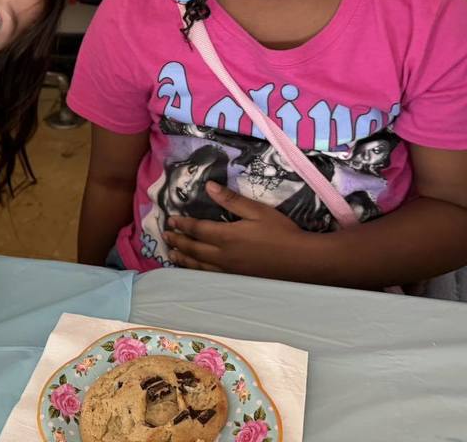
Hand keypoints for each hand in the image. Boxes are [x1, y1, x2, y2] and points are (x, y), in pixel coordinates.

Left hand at [163, 182, 308, 276]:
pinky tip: (194, 270)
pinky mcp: (237, 279)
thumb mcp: (256, 210)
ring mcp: (229, 270)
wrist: (300, 261)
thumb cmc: (281, 232)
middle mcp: (223, 255)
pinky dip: (197, 271)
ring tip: (172, 253)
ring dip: (183, 258)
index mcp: (226, 236)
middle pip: (194, 248)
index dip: (182, 224)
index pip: (197, 229)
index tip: (171, 219)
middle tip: (166, 235)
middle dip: (178, 241)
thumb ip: (231, 200)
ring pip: (199, 265)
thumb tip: (209, 186)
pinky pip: (209, 276)